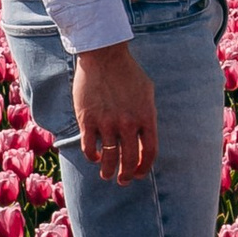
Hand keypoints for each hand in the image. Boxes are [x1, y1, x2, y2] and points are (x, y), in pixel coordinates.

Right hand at [73, 42, 157, 180]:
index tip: (138, 174)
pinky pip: (90, 148)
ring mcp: (107, 122)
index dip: (144, 168)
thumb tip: (143, 138)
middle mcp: (128, 123)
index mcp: (146, 116)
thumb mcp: (147, 92)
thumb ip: (146, 115)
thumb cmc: (128, 73)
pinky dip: (92, 157)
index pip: (150, 152)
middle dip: (126, 175)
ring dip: (108, 171)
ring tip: (107, 175)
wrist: (104, 56)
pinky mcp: (87, 120)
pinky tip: (94, 156)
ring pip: (109, 159)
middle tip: (122, 180)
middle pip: (129, 160)